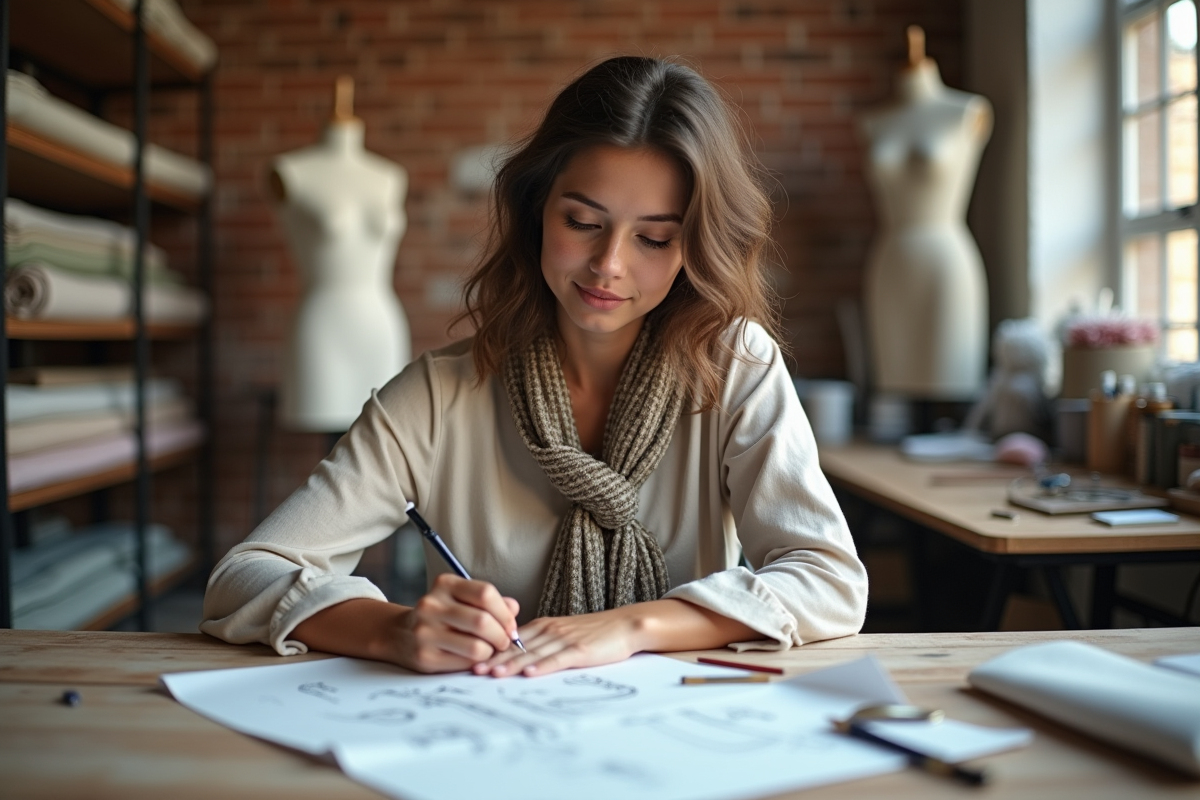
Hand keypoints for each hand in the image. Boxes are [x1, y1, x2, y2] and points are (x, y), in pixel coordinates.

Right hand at [393, 574, 520, 673]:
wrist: (400, 634)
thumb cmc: (442, 616)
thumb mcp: (462, 599)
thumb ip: (491, 602)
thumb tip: (514, 609)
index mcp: (445, 584)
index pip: (485, 593)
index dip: (505, 613)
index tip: (511, 627)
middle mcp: (431, 605)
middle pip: (483, 621)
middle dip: (502, 636)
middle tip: (505, 642)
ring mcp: (425, 631)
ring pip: (477, 647)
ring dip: (491, 652)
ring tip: (490, 650)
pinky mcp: (424, 657)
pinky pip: (465, 663)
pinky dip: (477, 663)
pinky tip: (474, 658)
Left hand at [473, 605, 644, 677]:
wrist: (625, 625)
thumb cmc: (594, 633)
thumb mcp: (563, 633)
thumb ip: (541, 642)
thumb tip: (517, 658)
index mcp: (544, 626)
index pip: (512, 640)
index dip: (491, 651)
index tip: (471, 660)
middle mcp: (550, 630)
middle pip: (517, 647)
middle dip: (494, 659)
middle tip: (472, 670)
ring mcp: (565, 639)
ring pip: (533, 653)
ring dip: (511, 664)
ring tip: (493, 673)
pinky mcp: (580, 649)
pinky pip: (558, 659)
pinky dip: (542, 666)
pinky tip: (530, 673)